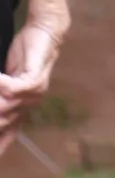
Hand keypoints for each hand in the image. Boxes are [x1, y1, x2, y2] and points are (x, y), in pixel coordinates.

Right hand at [0, 13, 67, 157]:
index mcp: (23, 107)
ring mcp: (33, 94)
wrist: (46, 31)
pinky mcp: (34, 80)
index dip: (1, 146)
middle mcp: (29, 105)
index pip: (8, 136)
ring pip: (3, 108)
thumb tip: (1, 98)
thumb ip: (2, 91)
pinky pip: (11, 89)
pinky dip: (0, 85)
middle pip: (2, 124)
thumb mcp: (7, 77)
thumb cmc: (24, 54)